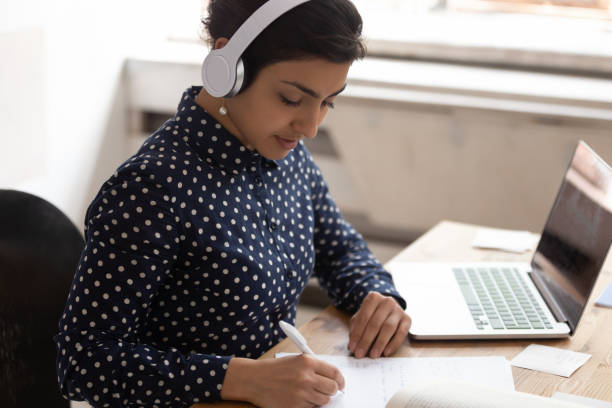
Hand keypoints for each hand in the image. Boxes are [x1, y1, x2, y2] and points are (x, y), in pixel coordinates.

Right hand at [221, 355, 344, 407]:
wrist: (254, 379)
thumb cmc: (274, 369)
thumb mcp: (295, 360)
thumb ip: (314, 367)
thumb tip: (332, 378)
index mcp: (308, 362)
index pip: (335, 372)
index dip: (340, 380)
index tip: (341, 384)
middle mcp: (306, 377)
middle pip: (332, 389)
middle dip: (332, 390)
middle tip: (327, 390)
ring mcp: (301, 393)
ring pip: (323, 401)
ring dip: (319, 399)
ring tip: (308, 393)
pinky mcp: (295, 406)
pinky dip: (308, 405)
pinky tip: (298, 398)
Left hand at [348, 292, 410, 358]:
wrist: (389, 308)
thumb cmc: (372, 314)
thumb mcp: (361, 317)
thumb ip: (356, 329)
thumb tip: (352, 345)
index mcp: (373, 298)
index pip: (363, 317)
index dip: (357, 334)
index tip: (352, 348)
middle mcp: (387, 301)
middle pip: (375, 323)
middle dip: (366, 341)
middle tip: (360, 354)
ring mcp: (398, 309)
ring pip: (388, 328)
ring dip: (379, 343)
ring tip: (373, 355)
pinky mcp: (407, 319)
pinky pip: (401, 333)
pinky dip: (393, 344)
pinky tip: (386, 352)